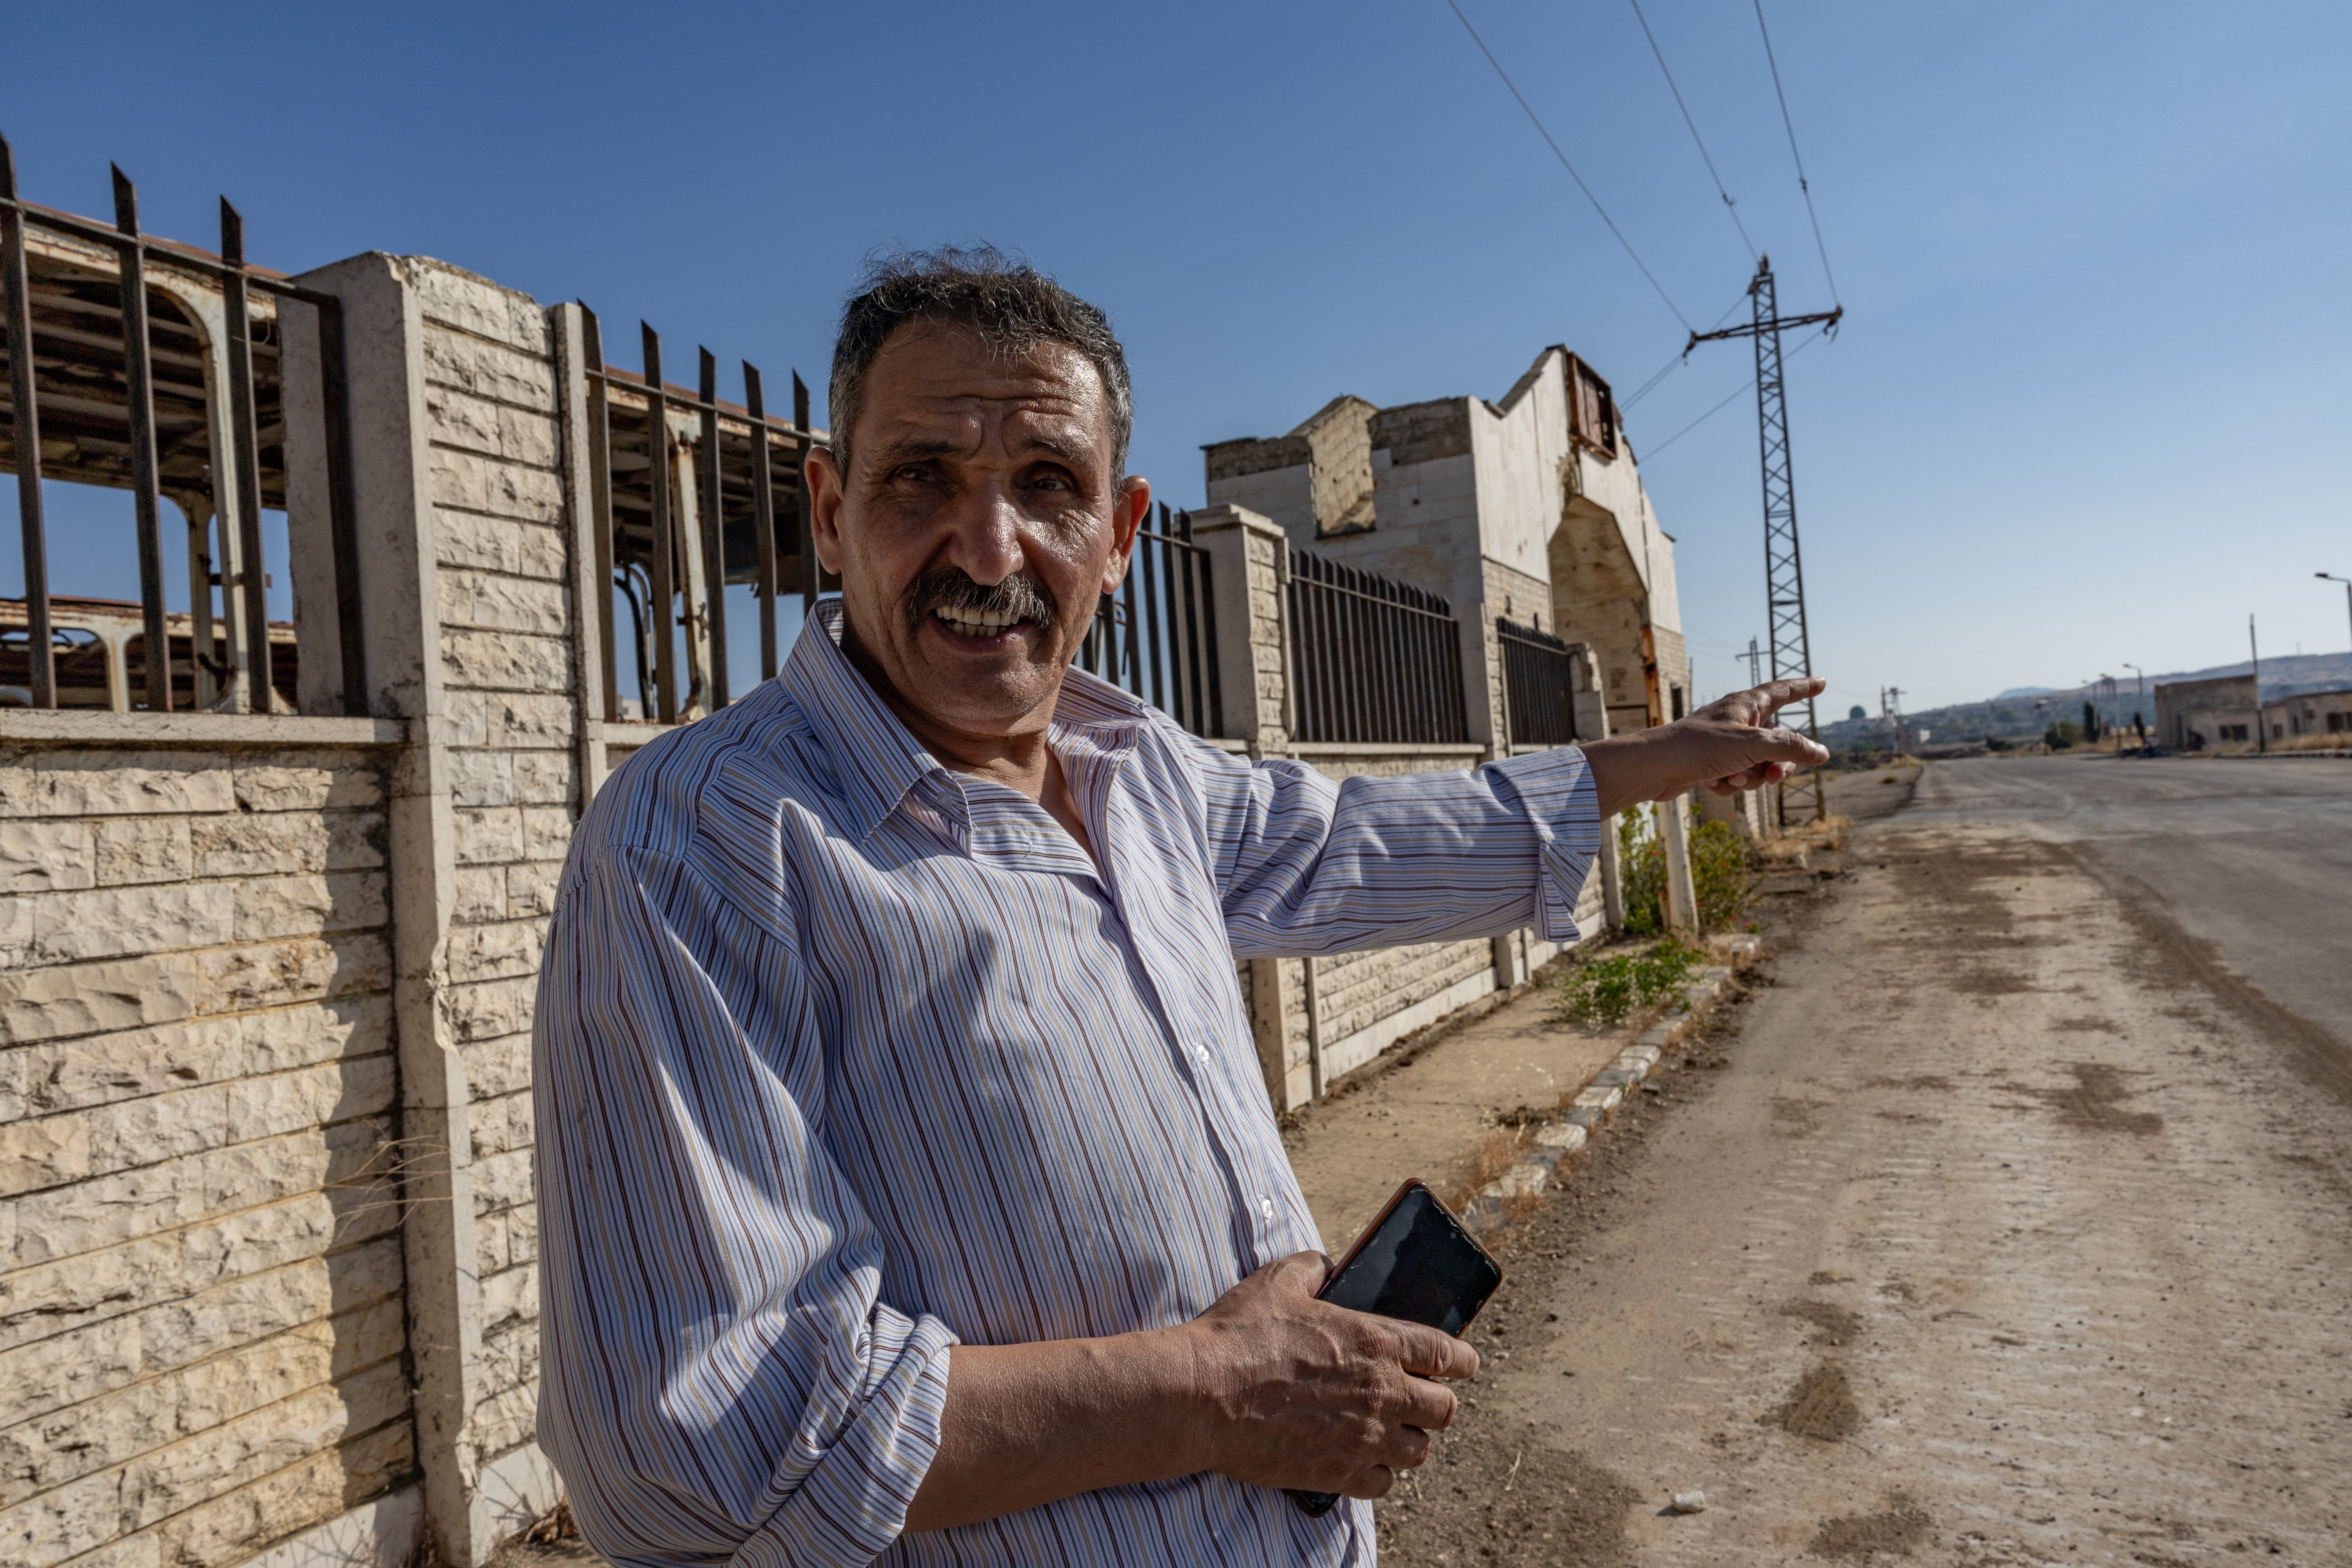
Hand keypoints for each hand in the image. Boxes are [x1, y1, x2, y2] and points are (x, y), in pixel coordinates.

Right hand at [1177, 1252, 1477, 1498]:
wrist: (1203, 1395)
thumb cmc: (1239, 1335)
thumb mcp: (1278, 1281)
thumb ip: (1312, 1268)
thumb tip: (1325, 1267)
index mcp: (1375, 1341)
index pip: (1446, 1353)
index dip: (1463, 1359)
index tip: (1466, 1363)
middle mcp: (1381, 1392)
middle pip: (1444, 1409)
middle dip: (1438, 1403)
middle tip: (1422, 1399)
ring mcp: (1363, 1438)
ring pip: (1419, 1451)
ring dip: (1409, 1440)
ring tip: (1390, 1431)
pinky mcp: (1338, 1472)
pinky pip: (1383, 1483)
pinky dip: (1378, 1473)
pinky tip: (1360, 1459)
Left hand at [1581, 677, 1831, 817]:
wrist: (1654, 768)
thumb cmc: (1700, 747)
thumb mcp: (1753, 746)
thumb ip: (1790, 747)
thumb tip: (1823, 752)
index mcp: (1746, 705)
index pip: (1782, 691)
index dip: (1804, 687)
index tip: (1822, 681)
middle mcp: (1736, 721)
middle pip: (1777, 743)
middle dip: (1777, 764)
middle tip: (1773, 776)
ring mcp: (1724, 743)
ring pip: (1758, 765)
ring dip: (1750, 777)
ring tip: (1731, 777)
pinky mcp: (1711, 764)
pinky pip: (1736, 778)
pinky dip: (1728, 784)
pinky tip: (1711, 783)